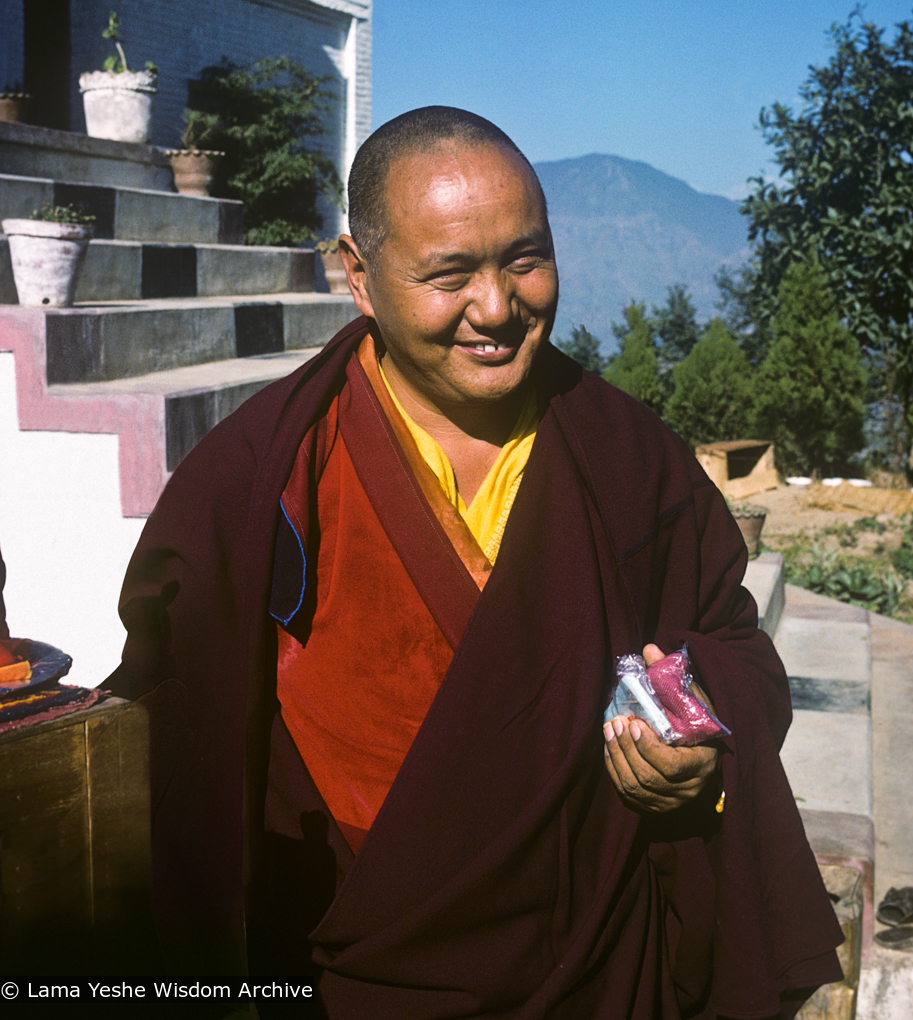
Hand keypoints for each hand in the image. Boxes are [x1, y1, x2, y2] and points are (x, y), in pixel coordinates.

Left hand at [603, 644, 720, 813]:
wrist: (703, 751)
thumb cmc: (697, 721)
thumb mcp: (692, 699)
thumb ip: (671, 676)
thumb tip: (648, 648)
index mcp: (703, 764)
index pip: (672, 766)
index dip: (649, 747)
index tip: (634, 722)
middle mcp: (689, 790)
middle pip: (649, 777)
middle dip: (626, 748)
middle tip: (615, 722)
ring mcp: (670, 802)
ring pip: (635, 787)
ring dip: (616, 757)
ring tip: (609, 729)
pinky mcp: (654, 806)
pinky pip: (628, 794)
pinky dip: (614, 770)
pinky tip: (609, 747)